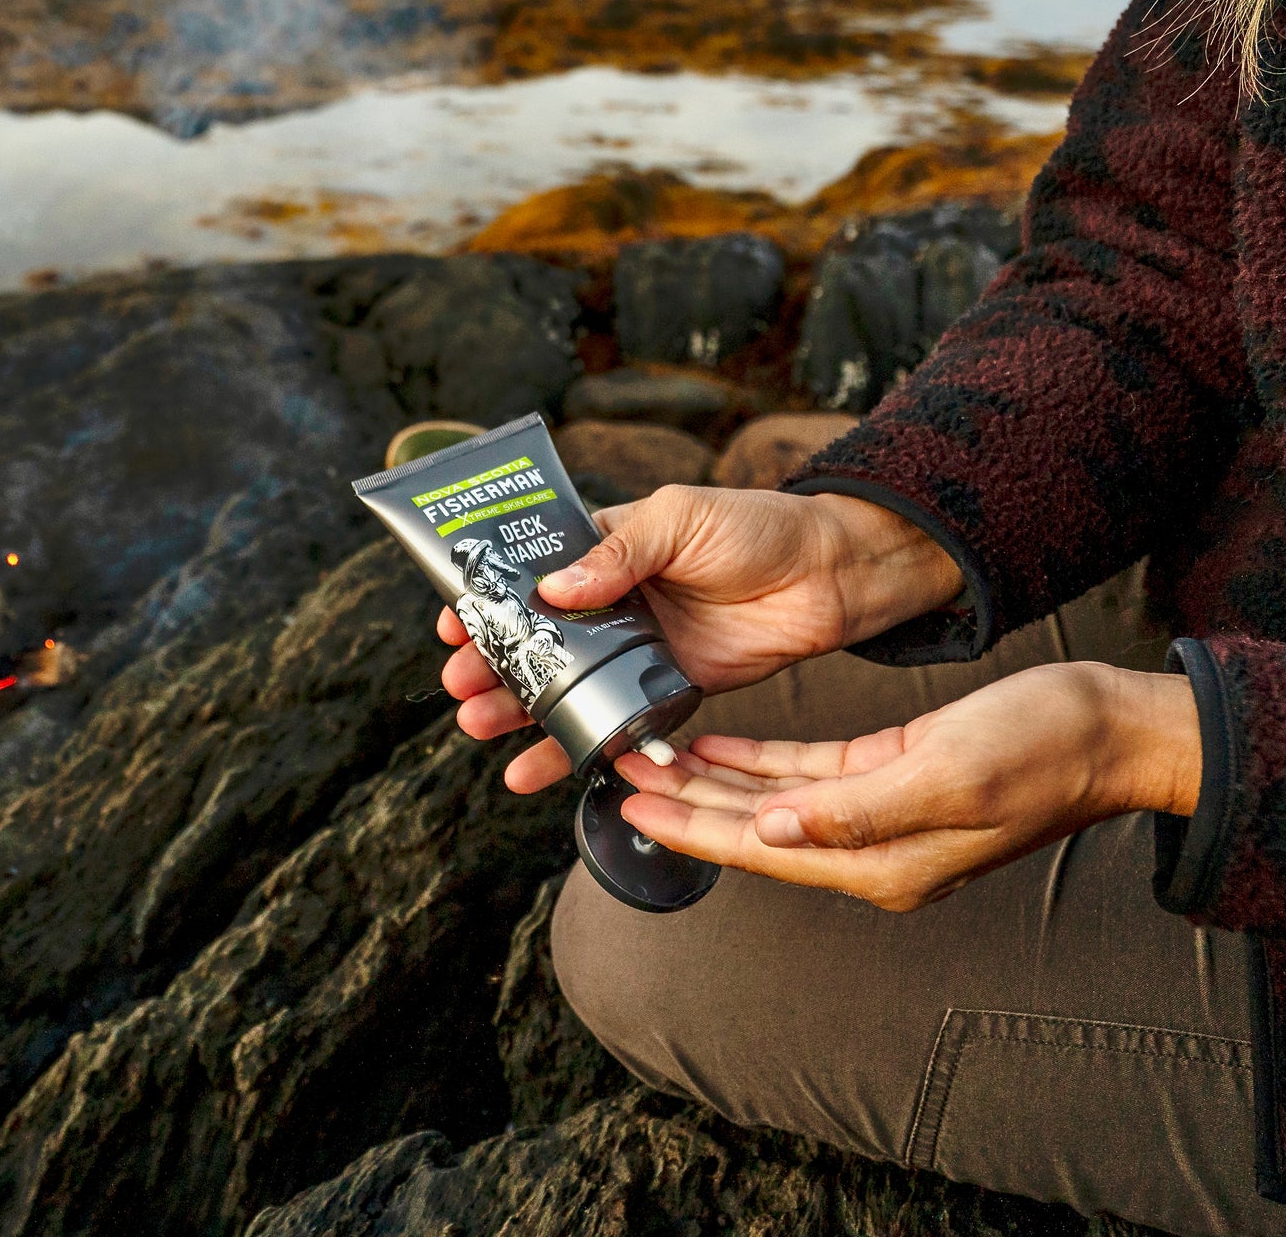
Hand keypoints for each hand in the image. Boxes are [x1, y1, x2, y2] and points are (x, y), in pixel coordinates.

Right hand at [445, 485, 962, 793]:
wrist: (832, 575)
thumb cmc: (756, 527)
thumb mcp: (678, 517)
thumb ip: (617, 553)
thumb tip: (553, 589)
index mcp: (607, 547)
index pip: (532, 574)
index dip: (490, 600)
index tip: (454, 624)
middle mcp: (614, 601)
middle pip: (538, 638)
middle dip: (494, 664)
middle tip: (459, 687)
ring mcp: (639, 649)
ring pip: (566, 686)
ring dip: (521, 710)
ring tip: (479, 729)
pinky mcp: (669, 690)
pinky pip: (613, 721)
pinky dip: (577, 745)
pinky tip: (537, 767)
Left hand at [611, 661, 1201, 909]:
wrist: (1104, 730)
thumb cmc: (1038, 752)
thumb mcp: (943, 776)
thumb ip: (853, 812)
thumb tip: (772, 831)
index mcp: (881, 863)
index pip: (760, 850)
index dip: (690, 829)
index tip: (632, 807)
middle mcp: (872, 849)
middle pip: (753, 830)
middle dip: (684, 806)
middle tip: (619, 776)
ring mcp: (878, 816)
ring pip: (770, 802)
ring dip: (712, 782)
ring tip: (651, 759)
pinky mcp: (887, 776)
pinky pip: (805, 775)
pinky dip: (758, 761)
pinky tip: (718, 747)